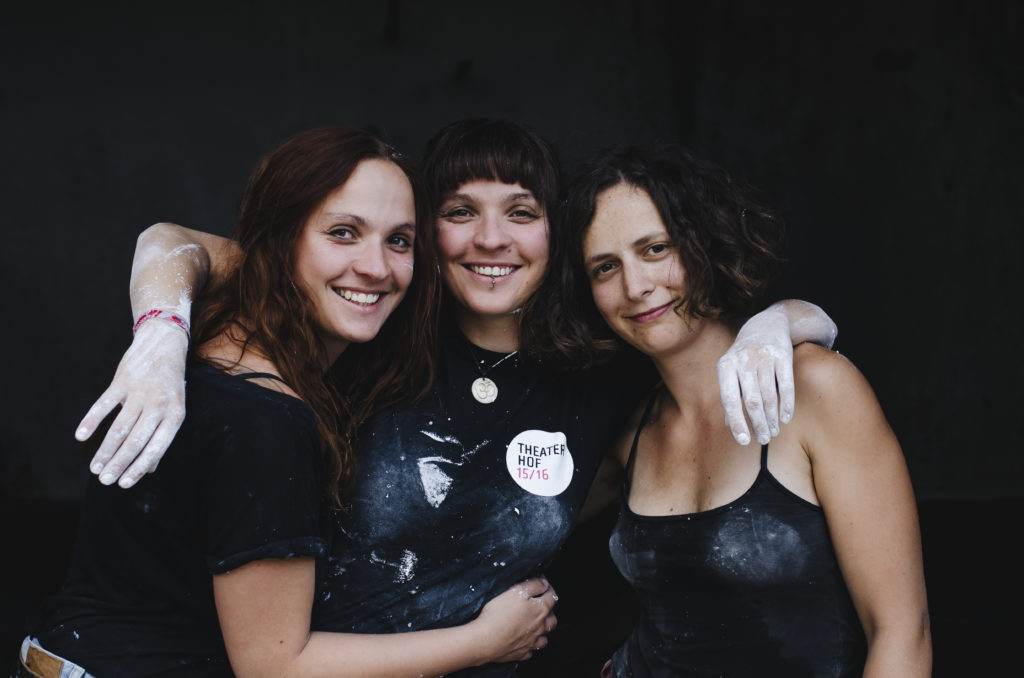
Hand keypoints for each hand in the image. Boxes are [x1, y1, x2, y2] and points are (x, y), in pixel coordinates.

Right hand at [76, 320, 187, 486]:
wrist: (165, 343)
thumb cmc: (170, 383)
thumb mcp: (175, 409)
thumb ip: (161, 437)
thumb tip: (150, 469)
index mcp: (175, 415)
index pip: (156, 447)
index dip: (139, 467)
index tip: (124, 484)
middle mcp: (159, 405)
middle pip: (135, 440)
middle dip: (118, 463)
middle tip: (104, 480)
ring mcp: (140, 392)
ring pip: (119, 427)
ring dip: (105, 449)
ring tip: (94, 467)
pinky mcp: (122, 381)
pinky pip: (104, 404)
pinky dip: (91, 421)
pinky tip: (81, 436)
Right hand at [473, 577, 557, 663]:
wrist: (486, 639)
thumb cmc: (499, 614)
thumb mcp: (516, 591)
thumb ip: (534, 585)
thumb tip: (544, 583)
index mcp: (540, 610)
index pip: (552, 597)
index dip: (548, 588)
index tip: (543, 583)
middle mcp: (539, 627)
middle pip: (552, 619)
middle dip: (549, 611)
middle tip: (541, 605)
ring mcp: (532, 642)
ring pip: (545, 637)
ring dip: (543, 630)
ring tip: (536, 625)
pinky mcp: (522, 653)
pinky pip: (531, 650)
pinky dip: (530, 645)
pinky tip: (524, 641)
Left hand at [717, 306, 794, 445]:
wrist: (767, 323)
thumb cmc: (745, 355)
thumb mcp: (731, 370)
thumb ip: (730, 395)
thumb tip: (729, 425)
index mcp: (725, 365)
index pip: (729, 399)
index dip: (736, 422)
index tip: (743, 441)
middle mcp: (743, 360)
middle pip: (752, 400)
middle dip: (758, 424)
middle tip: (763, 440)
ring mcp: (764, 356)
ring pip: (769, 395)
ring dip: (772, 418)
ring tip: (773, 432)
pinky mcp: (783, 355)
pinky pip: (786, 385)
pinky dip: (787, 404)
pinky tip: (786, 418)